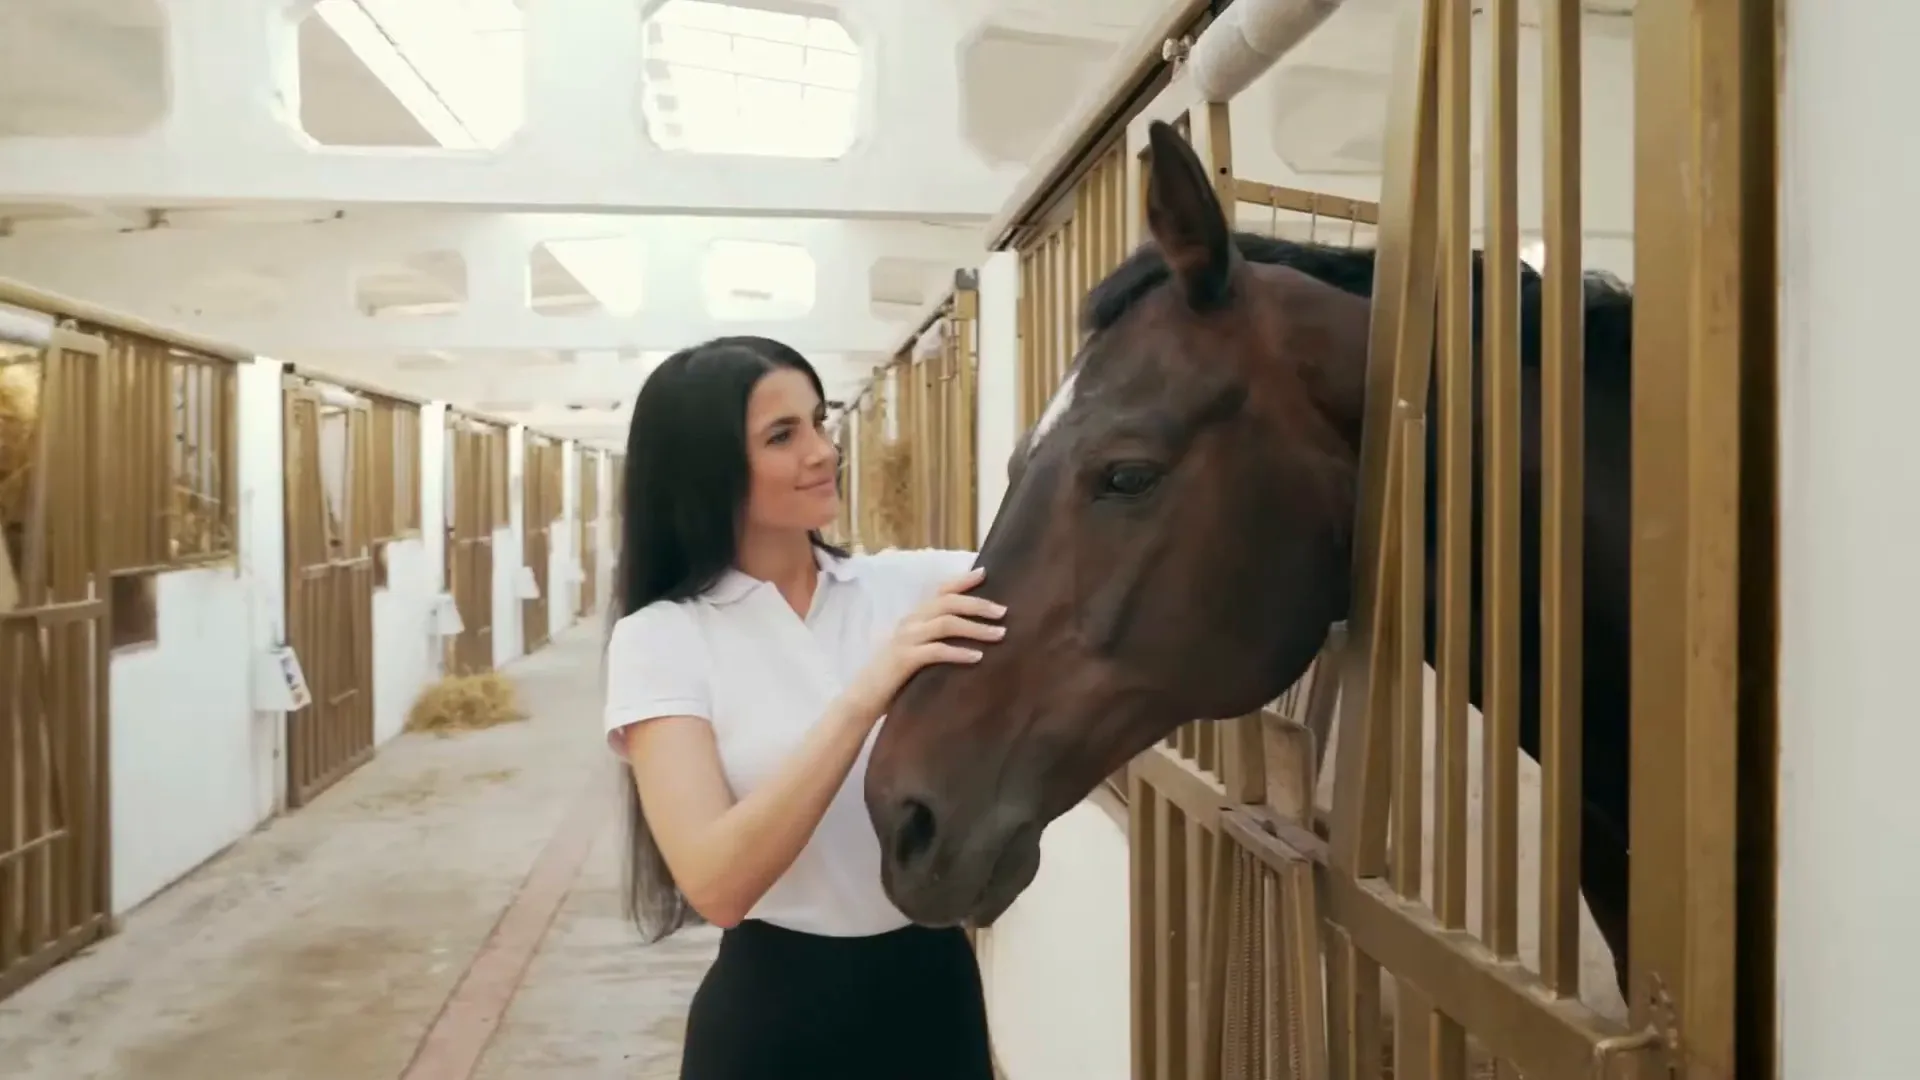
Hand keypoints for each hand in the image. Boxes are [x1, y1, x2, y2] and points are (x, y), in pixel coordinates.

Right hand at [842, 567, 1004, 723]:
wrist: (863, 699)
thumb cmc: (894, 678)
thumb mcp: (916, 652)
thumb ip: (935, 640)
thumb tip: (972, 637)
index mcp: (913, 618)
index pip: (939, 592)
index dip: (961, 581)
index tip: (984, 573)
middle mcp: (909, 623)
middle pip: (948, 603)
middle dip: (978, 605)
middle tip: (1003, 612)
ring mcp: (905, 639)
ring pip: (946, 624)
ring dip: (976, 628)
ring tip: (999, 635)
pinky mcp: (904, 659)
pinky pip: (936, 651)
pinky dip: (959, 652)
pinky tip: (977, 657)